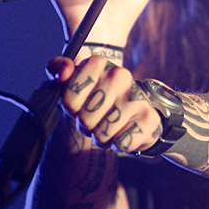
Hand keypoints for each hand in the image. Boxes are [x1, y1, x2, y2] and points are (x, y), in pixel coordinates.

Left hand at [49, 55, 163, 153]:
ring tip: (108, 126)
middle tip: (95, 119)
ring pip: (103, 133)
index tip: (80, 104)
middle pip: (86, 118)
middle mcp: (120, 75)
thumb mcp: (74, 82)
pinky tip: (123, 132)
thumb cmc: (97, 97)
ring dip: (102, 137)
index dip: (71, 109)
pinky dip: (118, 145)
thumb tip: (65, 71)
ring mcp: (137, 96)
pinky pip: (122, 143)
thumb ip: (59, 69)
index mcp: (98, 64)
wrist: (131, 111)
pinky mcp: (150, 118)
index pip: (69, 98)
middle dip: (86, 125)